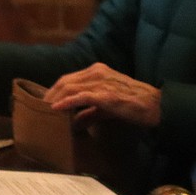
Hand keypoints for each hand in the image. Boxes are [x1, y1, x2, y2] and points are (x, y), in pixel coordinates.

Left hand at [43, 63, 161, 127]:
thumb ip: (88, 113)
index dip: (53, 90)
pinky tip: (56, 108)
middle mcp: (97, 72)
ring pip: (70, 87)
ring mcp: (102, 82)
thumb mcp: (106, 108)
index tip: (42, 102)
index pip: (68, 79)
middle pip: (65, 81)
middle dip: (50, 94)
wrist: (157, 106)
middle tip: (38, 108)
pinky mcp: (107, 94)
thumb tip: (71, 122)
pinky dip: (67, 102)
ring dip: (55, 98)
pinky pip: (82, 96)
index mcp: (96, 72)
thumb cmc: (133, 106)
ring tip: (43, 110)